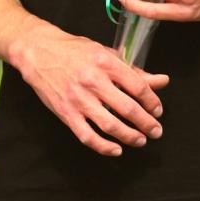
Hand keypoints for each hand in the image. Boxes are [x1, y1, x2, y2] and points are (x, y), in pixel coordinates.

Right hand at [11, 21, 168, 156]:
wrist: (37, 52)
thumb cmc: (74, 51)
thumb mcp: (105, 53)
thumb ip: (133, 70)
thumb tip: (162, 81)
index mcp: (105, 63)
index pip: (138, 87)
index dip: (152, 102)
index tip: (157, 110)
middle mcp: (93, 81)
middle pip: (127, 108)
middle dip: (146, 123)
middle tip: (156, 131)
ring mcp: (78, 99)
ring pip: (110, 125)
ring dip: (130, 136)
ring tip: (140, 140)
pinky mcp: (65, 113)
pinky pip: (87, 136)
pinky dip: (104, 147)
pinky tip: (116, 150)